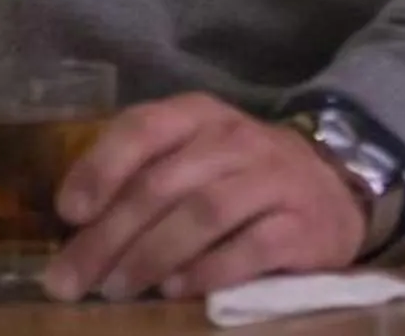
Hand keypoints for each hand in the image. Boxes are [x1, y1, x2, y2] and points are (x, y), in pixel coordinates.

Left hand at [45, 95, 366, 302]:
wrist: (335, 189)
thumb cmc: (240, 175)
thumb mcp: (192, 155)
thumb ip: (142, 174)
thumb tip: (77, 221)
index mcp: (195, 115)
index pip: (139, 131)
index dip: (99, 169)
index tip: (69, 213)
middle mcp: (233, 139)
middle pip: (160, 184)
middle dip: (110, 235)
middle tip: (75, 276)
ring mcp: (273, 180)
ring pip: (201, 214)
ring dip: (152, 255)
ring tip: (118, 287)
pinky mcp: (305, 226)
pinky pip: (251, 248)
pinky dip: (209, 270)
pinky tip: (177, 289)